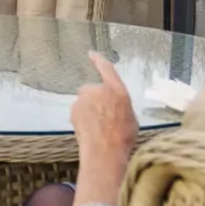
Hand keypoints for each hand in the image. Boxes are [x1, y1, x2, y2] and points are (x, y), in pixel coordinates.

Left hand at [70, 53, 138, 205]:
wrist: (104, 151)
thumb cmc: (123, 137)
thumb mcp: (131, 117)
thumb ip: (120, 105)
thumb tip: (114, 106)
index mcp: (117, 90)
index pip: (107, 68)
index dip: (98, 60)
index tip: (91, 54)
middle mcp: (98, 89)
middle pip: (93, 90)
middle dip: (95, 100)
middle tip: (103, 117)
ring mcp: (84, 99)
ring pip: (84, 102)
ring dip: (88, 110)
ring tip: (98, 128)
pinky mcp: (74, 110)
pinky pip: (78, 112)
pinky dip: (81, 119)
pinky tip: (89, 131)